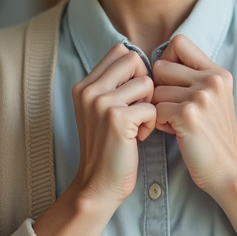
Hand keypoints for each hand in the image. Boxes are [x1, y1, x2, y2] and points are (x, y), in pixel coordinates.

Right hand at [69, 43, 156, 209]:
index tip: (133, 95)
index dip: (135, 70)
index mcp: (84, 85)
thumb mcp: (100, 111)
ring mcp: (101, 103)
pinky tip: (139, 137)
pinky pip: (152, 107)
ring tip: (138, 125)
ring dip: (150, 105)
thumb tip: (137, 60)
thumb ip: (112, 85)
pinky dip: (152, 123)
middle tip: (139, 107)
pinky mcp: (117, 119)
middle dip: (145, 82)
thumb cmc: (107, 147)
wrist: (98, 184)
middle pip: (133, 59)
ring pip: (146, 82)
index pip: (119, 51)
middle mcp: (89, 90)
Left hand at [150, 34, 236, 195]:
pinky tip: (174, 132)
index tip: (170, 81)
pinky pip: (156, 109)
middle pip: (161, 66)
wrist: (228, 170)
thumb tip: (157, 62)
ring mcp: (201, 96)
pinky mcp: (189, 115)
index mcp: (218, 73)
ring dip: (158, 108)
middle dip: (159, 88)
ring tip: (175, 123)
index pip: (179, 42)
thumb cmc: (214, 136)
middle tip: (171, 108)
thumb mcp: (214, 99)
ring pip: (155, 90)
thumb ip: (193, 78)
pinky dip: (159, 123)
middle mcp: (212, 80)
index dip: (166, 59)